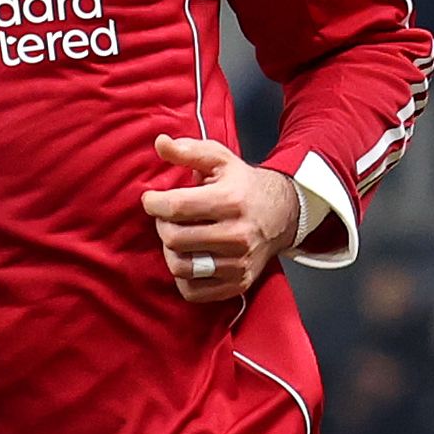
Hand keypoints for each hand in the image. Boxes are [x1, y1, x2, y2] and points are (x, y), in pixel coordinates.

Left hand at [142, 135, 299, 302]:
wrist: (281, 214)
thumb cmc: (242, 185)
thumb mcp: (219, 159)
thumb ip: (188, 150)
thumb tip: (159, 143)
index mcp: (230, 201)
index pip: (175, 207)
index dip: (153, 203)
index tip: (152, 199)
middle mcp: (237, 235)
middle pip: (174, 239)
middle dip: (162, 226)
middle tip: (168, 218)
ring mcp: (239, 264)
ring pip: (180, 267)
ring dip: (171, 252)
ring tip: (179, 237)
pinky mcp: (238, 284)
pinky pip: (192, 291)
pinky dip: (183, 277)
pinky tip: (190, 258)